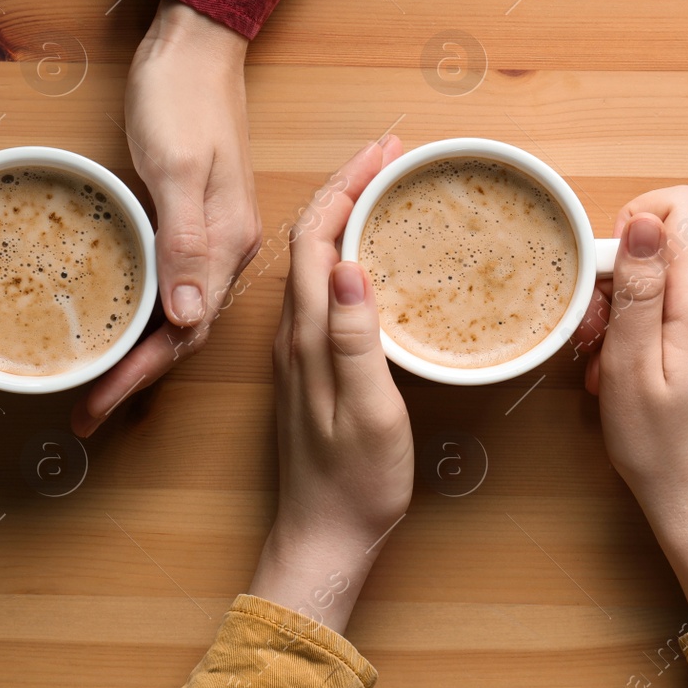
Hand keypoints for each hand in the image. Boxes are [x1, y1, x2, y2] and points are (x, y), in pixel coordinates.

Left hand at [71, 0, 258, 435]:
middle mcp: (226, 248)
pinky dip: (143, 313)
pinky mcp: (192, 217)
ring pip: (177, 313)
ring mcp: (211, 234)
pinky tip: (117, 321)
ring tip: (96, 383)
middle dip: (135, 377)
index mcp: (227, 243)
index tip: (97, 408)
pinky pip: (170, 282)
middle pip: (183, 332)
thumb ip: (184, 242)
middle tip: (85, 412)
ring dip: (139, 351)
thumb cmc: (181, 95)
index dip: (139, 376)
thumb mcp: (176, 166)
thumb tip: (185, 317)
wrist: (197, 43)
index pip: (185, 333)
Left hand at [246, 137, 411, 634]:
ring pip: (316, 261)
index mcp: (306, 336)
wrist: (322, 537)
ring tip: (386, 187)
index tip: (386, 151)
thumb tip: (349, 265)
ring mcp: (299, 349)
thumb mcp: (367, 412)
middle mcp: (294, 333)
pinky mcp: (311, 365)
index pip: (315, 238)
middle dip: (348, 185)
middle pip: (311, 238)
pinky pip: (323, 289)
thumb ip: (355, 340)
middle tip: (393, 154)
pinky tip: (372, 255)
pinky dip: (347, 252)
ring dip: (346, 214)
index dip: (347, 185)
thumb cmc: (353, 483)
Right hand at [571, 186, 687, 622]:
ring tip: (616, 370)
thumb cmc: (663, 450)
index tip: (607, 276)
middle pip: (673, 251)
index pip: (683, 210)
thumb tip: (644, 222)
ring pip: (679, 283)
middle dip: (625, 284)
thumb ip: (639, 288)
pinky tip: (641, 375)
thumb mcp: (630, 367)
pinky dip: (660, 332)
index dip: (634, 225)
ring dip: (638, 315)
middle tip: (598, 343)